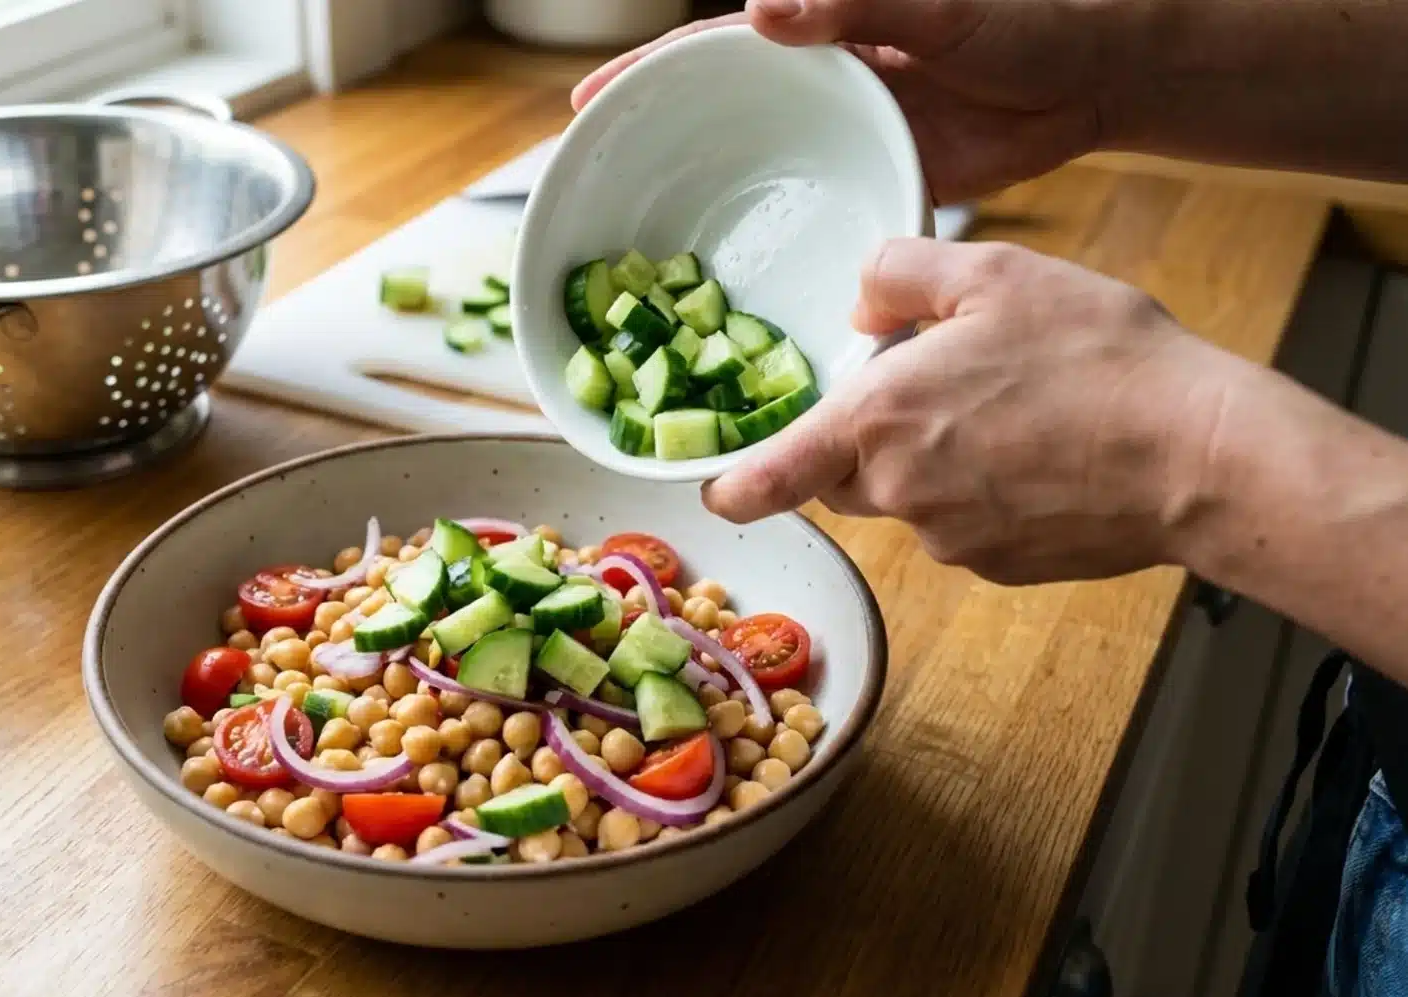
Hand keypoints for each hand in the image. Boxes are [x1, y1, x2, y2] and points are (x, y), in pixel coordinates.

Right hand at [572, 0, 1127, 203]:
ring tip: (648, 252)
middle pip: (718, 118)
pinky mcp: (877, 182)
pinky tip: (742, 280)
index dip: (646, 75)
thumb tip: (762, 9)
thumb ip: (855, 4)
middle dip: (656, 148)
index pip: (714, 49)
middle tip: (595, 194)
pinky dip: (777, 242)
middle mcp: (819, 86)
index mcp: (822, 33)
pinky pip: (814, 214)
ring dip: (707, 204)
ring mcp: (844, 139)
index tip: (588, 104)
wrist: (1096, 78)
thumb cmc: (1026, 19)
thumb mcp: (939, 7)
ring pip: (758, 170)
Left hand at [701, 240, 1252, 585]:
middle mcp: (900, 492)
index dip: (735, 484)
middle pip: (845, 474)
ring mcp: (950, 540)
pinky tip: (1049, 455)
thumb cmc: (1099, 357)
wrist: (1201, 455)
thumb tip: (862, 304)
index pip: (771, 475)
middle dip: (868, 437)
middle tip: (941, 386)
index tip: (717, 489)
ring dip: (938, 462)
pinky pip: (967, 527)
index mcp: (878, 420)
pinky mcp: (1001, 568)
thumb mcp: (995, 274)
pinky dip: (989, 494)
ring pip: (911, 498)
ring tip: (1019, 412)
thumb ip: (903, 274)